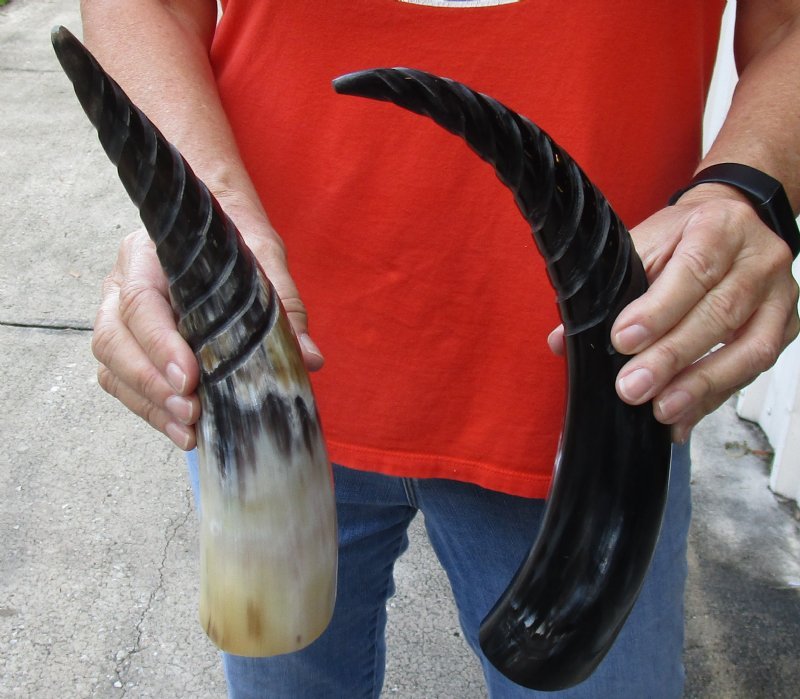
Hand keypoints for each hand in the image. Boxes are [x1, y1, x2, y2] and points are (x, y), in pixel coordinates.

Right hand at [91, 205, 321, 450]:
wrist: (221, 224)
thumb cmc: (236, 241)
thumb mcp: (263, 258)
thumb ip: (282, 303)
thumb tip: (309, 358)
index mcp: (148, 256)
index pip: (140, 302)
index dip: (159, 345)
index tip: (188, 378)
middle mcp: (121, 285)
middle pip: (114, 341)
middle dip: (151, 384)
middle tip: (192, 412)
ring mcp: (119, 317)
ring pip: (112, 367)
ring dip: (149, 404)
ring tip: (189, 431)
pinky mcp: (128, 347)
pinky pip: (122, 384)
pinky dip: (150, 411)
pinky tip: (183, 431)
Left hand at [548, 184, 799, 442]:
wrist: (734, 221)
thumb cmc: (682, 236)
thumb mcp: (643, 245)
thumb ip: (610, 288)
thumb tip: (563, 341)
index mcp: (721, 227)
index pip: (694, 270)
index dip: (659, 310)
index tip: (624, 340)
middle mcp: (760, 259)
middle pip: (721, 314)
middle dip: (672, 358)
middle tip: (632, 388)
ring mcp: (780, 296)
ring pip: (749, 349)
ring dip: (700, 386)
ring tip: (661, 410)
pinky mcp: (786, 327)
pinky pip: (754, 370)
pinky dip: (714, 399)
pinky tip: (683, 417)